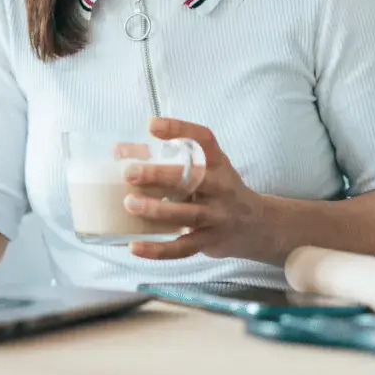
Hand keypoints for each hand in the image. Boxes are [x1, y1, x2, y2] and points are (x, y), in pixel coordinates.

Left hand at [121, 116, 269, 260]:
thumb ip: (168, 161)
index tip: (151, 125)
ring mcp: (217, 216)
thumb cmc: (217, 191)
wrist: (256, 226)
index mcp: (218, 164)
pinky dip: (158, 250)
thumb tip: (118, 152)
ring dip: (158, 210)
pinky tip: (133, 247)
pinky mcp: (210, 241)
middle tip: (129, 172)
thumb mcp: (204, 171)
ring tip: (129, 203)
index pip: (205, 139)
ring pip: (189, 214)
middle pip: (195, 179)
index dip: (180, 129)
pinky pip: (183, 248)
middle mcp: (221, 188)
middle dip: (160, 175)